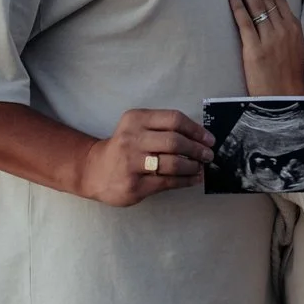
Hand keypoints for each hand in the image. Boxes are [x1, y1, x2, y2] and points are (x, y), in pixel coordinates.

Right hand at [79, 108, 212, 205]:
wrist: (94, 171)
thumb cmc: (123, 147)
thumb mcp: (136, 128)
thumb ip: (162, 129)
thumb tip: (199, 139)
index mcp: (136, 119)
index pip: (174, 119)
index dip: (196, 130)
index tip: (209, 139)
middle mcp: (132, 138)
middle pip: (175, 141)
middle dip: (197, 149)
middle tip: (208, 155)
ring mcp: (132, 163)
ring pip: (173, 164)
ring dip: (193, 166)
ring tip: (200, 167)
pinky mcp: (135, 184)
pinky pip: (168, 182)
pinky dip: (186, 180)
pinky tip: (193, 179)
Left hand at [229, 0, 303, 94]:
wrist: (286, 99)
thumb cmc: (289, 77)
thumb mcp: (296, 48)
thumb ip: (287, 30)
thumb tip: (278, 15)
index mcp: (294, 27)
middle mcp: (283, 28)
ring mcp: (269, 38)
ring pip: (256, 4)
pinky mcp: (255, 49)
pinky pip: (245, 22)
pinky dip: (237, 5)